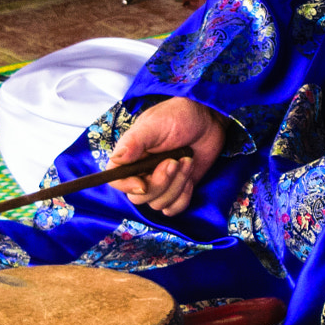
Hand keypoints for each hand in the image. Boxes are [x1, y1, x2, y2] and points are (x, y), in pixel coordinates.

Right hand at [107, 96, 225, 216]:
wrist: (208, 121)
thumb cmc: (180, 116)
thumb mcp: (155, 124)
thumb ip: (134, 141)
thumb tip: (116, 158)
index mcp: (130, 156)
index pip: (116, 180)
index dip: (127, 186)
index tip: (143, 183)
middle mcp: (142, 172)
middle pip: (139, 197)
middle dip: (160, 183)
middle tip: (174, 161)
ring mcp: (160, 183)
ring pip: (158, 203)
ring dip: (176, 185)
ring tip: (187, 160)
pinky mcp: (177, 189)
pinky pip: (173, 208)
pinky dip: (183, 196)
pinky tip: (190, 176)